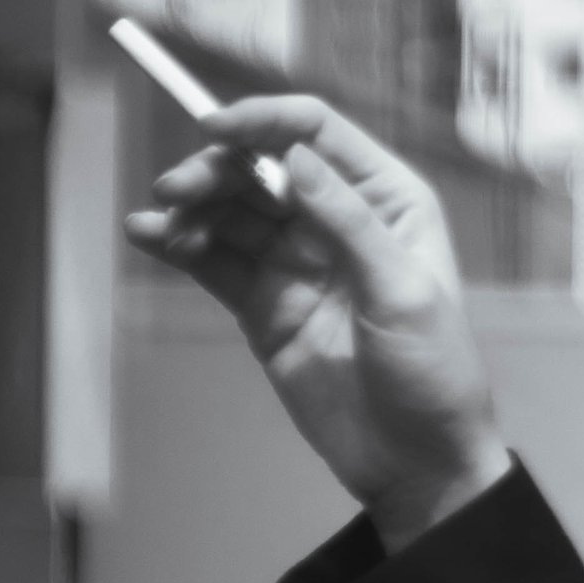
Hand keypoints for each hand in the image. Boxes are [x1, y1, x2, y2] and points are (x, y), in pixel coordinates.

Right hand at [124, 96, 512, 550]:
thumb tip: (296, 156)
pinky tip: (149, 235)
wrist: (416, 461)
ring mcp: (296, 261)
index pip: (316, 135)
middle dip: (217, 169)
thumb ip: (347, 222)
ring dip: (192, 204)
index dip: (264, 122)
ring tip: (160, 218)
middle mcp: (339, 219)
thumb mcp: (402, 291)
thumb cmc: (434, 371)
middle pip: (263, 167)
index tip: (214, 128)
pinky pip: (214, 260)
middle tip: (176, 188)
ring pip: (232, 211)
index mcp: (387, 200)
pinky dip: (180, 244)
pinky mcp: (263, 304)